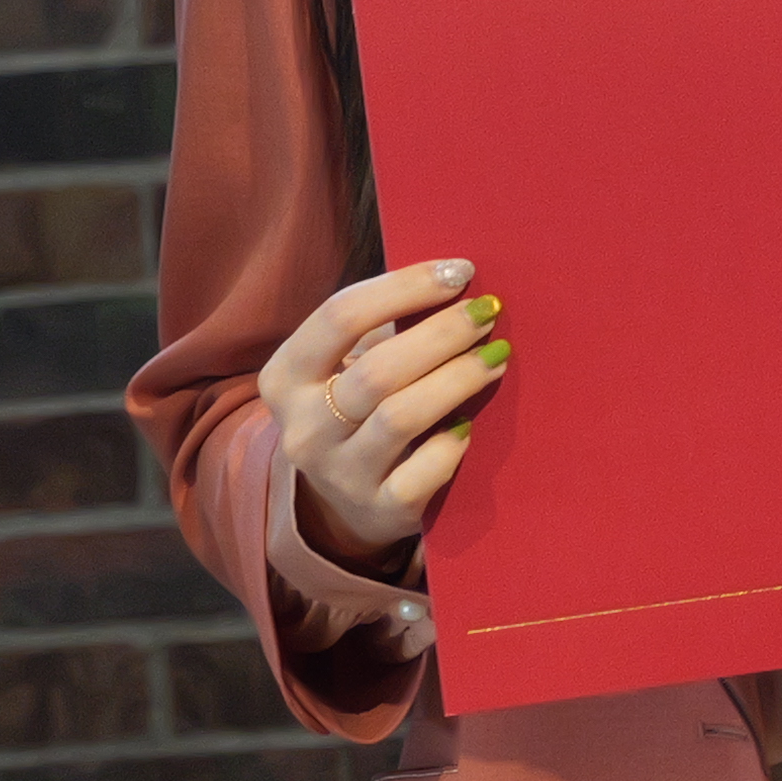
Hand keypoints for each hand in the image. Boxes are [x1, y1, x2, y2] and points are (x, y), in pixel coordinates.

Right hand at [273, 255, 506, 574]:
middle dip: (442, 333)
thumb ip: (385, 327)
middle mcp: (303, 428)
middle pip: (377, 368)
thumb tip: (458, 281)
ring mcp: (339, 473)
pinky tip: (471, 424)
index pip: (340, 316)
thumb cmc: (357, 409)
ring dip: (457, 378)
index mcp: (285, 375)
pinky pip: (421, 472)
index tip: (460, 272)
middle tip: (488, 313)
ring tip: (496, 355)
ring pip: (401, 416)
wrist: (343, 502)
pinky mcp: (379, 509)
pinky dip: (451, 443)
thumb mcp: (345, 365)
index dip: (406, 287)